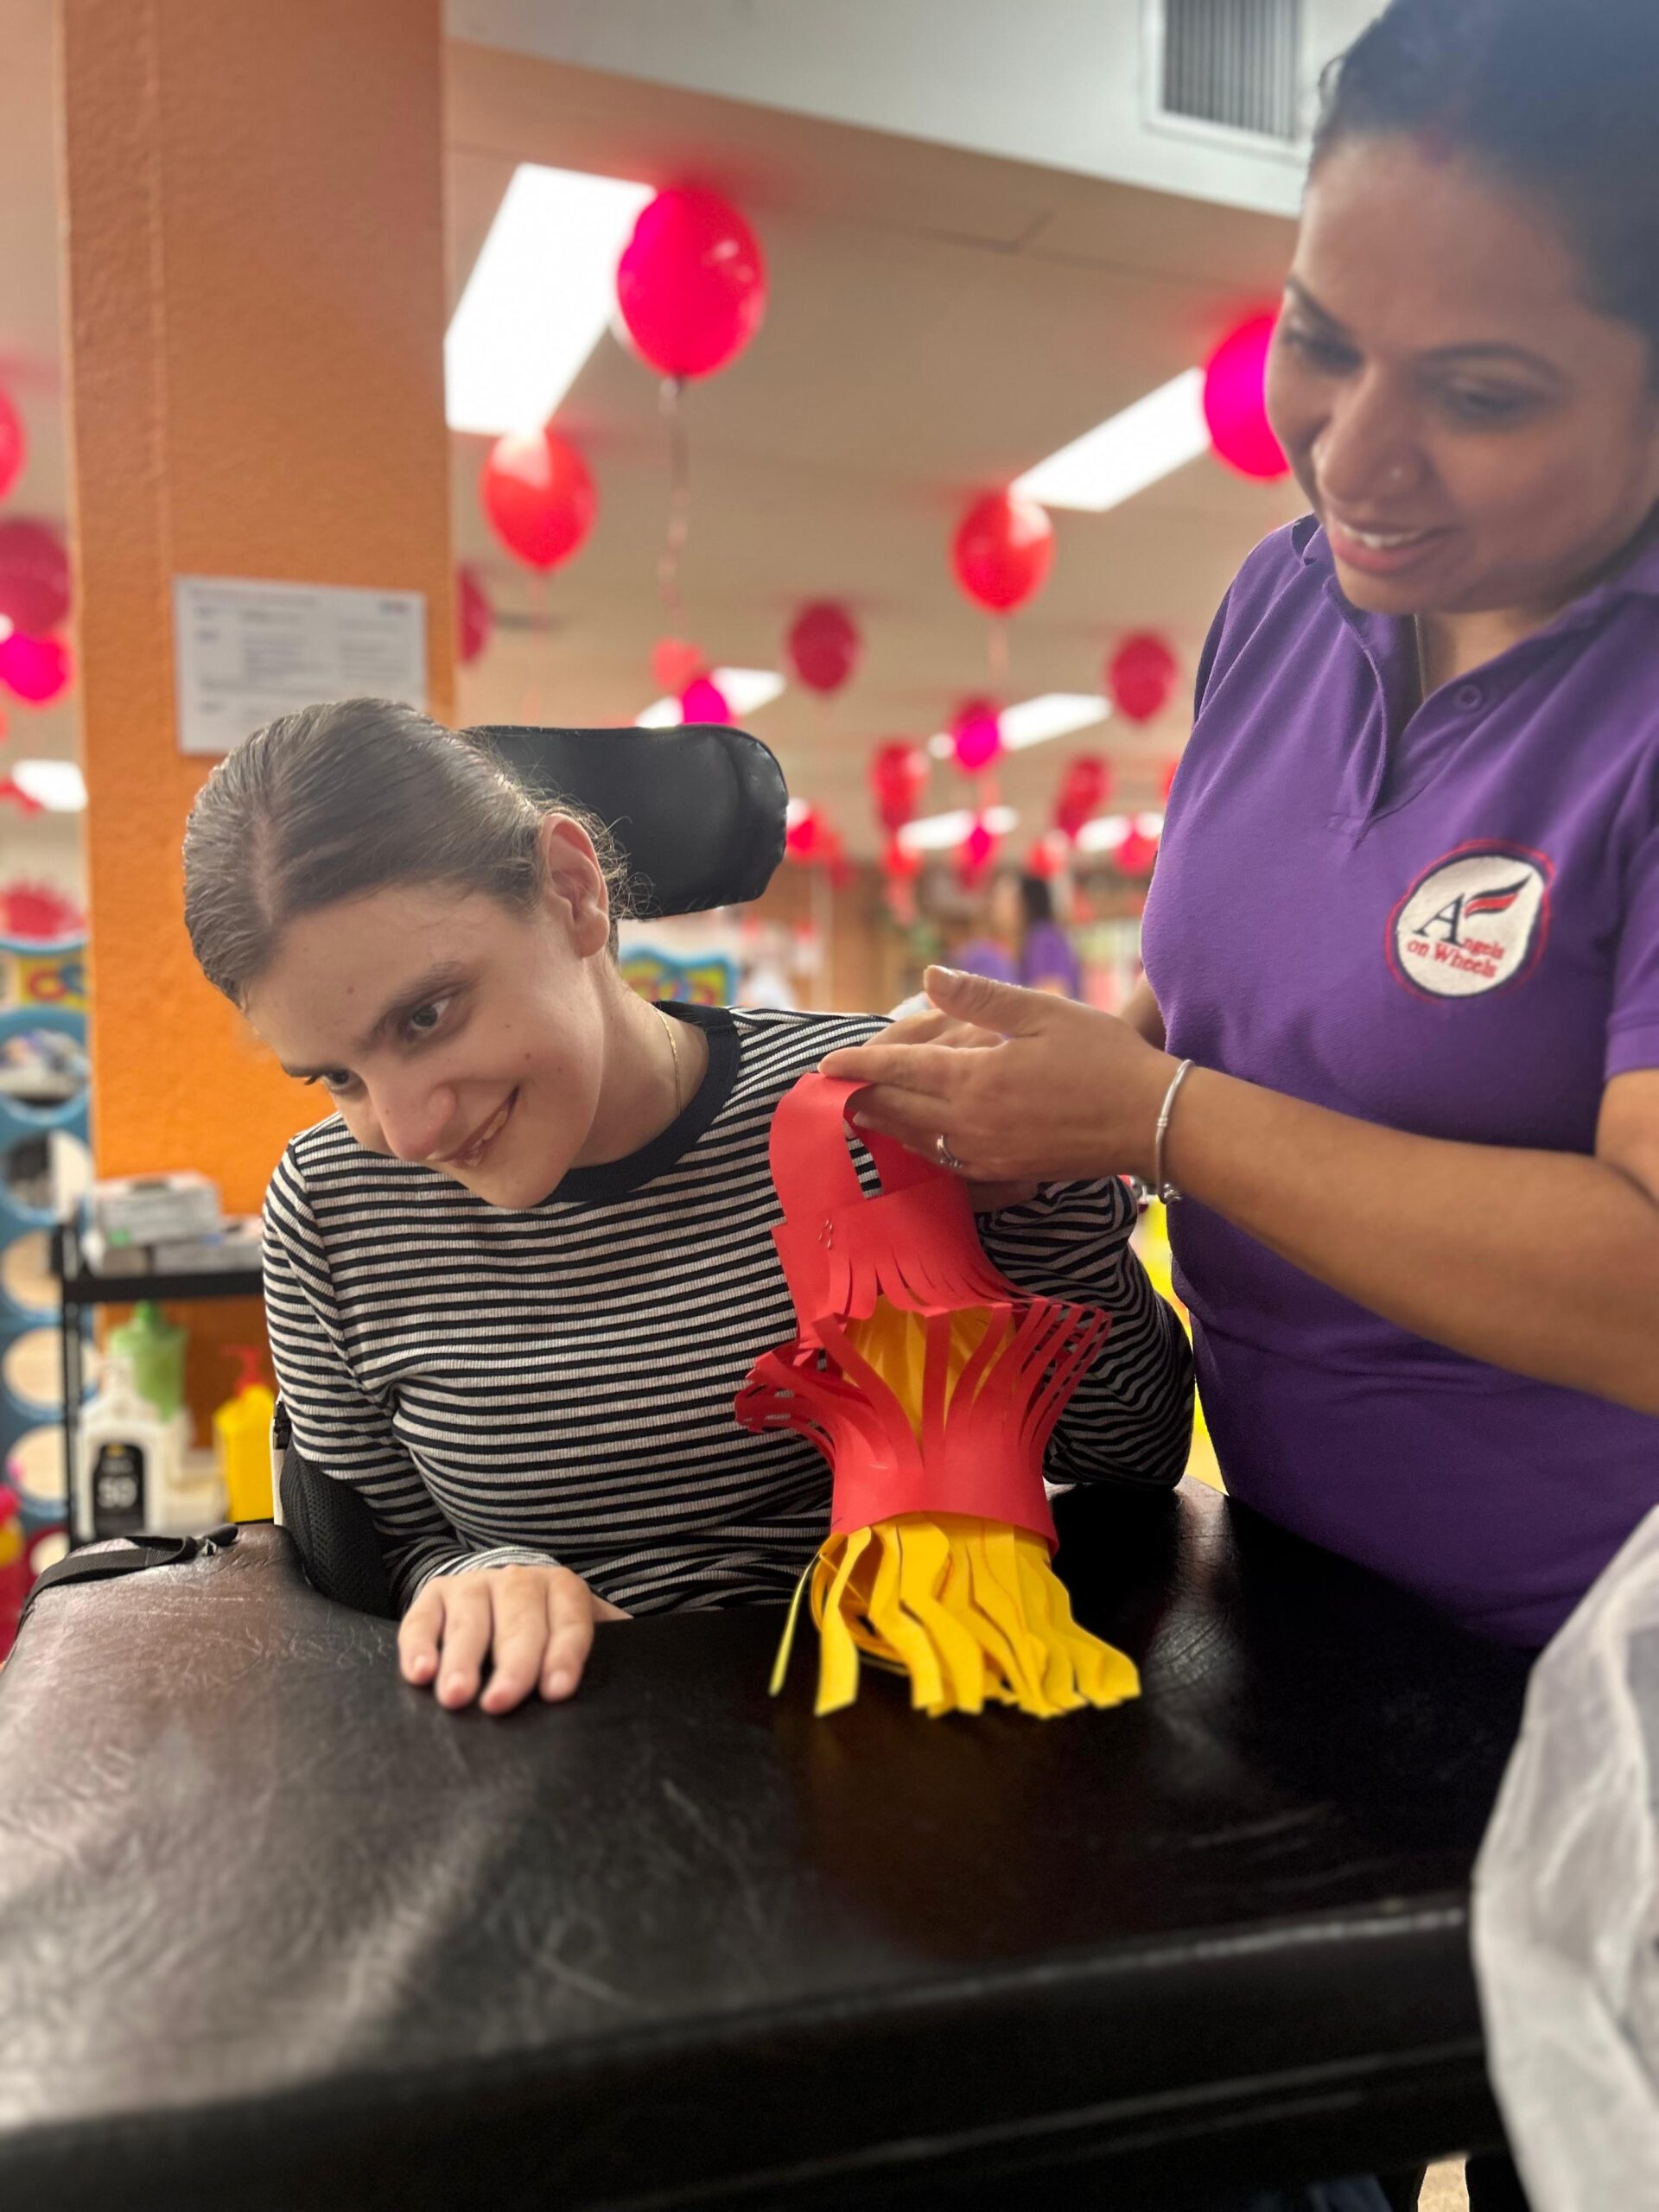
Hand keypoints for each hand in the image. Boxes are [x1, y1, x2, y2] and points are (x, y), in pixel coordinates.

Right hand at [398, 1562, 628, 1714]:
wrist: (507, 1594)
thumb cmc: (552, 1631)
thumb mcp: (586, 1633)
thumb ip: (610, 1649)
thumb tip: (641, 1683)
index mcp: (565, 1590)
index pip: (570, 1622)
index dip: (565, 1655)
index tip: (557, 1691)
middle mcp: (520, 1581)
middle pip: (520, 1622)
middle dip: (512, 1664)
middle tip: (500, 1703)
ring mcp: (475, 1584)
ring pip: (470, 1620)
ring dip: (462, 1659)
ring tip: (456, 1697)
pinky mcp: (436, 1594)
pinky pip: (422, 1618)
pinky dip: (418, 1645)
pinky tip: (420, 1674)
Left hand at [822, 965, 1175, 1184]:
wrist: (1151, 1121)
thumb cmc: (1103, 1058)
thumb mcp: (1042, 1012)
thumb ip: (980, 998)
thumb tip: (929, 976)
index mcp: (974, 1080)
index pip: (897, 1070)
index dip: (857, 1064)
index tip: (825, 1062)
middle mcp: (970, 1124)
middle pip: (896, 1111)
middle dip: (860, 1097)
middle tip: (829, 1089)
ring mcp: (986, 1155)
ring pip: (916, 1141)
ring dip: (884, 1125)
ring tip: (859, 1112)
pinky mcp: (1005, 1173)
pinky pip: (945, 1162)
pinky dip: (919, 1148)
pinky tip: (917, 1140)